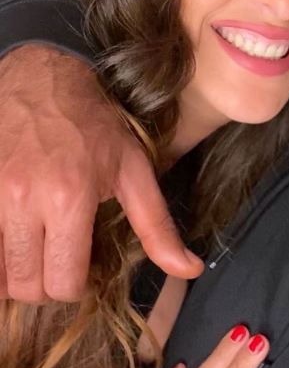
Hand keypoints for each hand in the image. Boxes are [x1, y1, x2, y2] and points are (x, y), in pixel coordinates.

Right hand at [0, 45, 202, 302]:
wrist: (43, 81)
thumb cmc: (95, 127)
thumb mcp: (135, 171)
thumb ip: (158, 227)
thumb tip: (192, 269)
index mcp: (68, 198)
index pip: (62, 283)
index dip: (76, 282)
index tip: (82, 262)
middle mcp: (19, 200)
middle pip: (24, 286)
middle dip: (46, 281)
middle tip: (59, 254)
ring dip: (15, 271)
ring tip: (36, 246)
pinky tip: (14, 235)